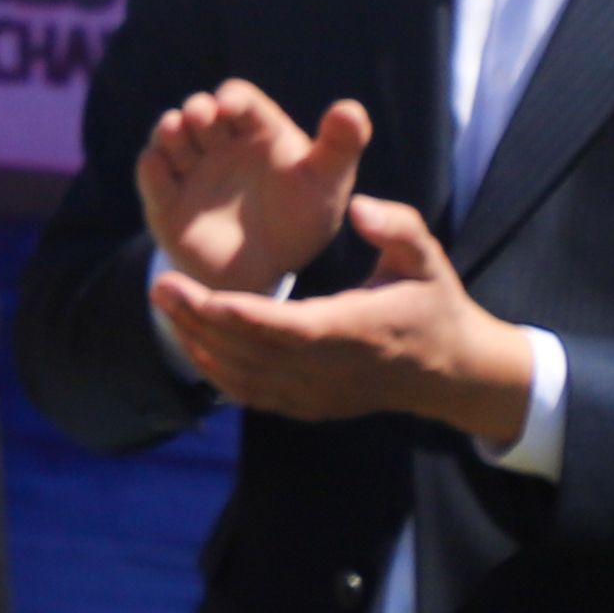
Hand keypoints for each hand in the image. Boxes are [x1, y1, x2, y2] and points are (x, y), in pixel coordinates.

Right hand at [139, 79, 373, 310]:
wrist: (264, 271)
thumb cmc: (299, 220)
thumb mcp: (325, 184)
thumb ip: (340, 146)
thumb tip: (351, 108)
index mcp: (255, 131)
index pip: (238, 99)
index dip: (230, 98)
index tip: (229, 107)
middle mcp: (217, 142)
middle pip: (198, 110)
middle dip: (197, 109)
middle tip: (202, 118)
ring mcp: (189, 168)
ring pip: (169, 135)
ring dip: (169, 130)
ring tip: (176, 134)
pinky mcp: (165, 198)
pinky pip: (151, 174)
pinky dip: (151, 167)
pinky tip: (158, 165)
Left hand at [147, 194, 540, 444]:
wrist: (452, 371)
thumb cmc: (434, 303)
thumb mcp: (428, 258)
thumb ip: (397, 227)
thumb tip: (357, 206)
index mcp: (360, 331)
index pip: (293, 330)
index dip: (246, 316)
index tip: (205, 294)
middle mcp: (336, 370)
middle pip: (257, 354)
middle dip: (204, 321)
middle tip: (161, 284)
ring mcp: (322, 395)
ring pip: (249, 378)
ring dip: (202, 344)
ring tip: (166, 302)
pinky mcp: (312, 405)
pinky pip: (255, 395)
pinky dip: (219, 372)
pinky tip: (191, 340)